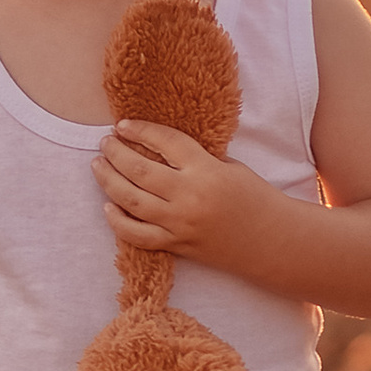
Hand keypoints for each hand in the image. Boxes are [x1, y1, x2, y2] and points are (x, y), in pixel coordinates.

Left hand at [96, 120, 263, 269]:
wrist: (272, 241)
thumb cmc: (255, 198)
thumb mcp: (230, 166)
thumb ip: (196, 159)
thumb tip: (158, 148)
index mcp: (206, 170)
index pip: (164, 141)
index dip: (141, 130)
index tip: (124, 124)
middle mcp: (189, 197)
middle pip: (138, 170)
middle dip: (116, 153)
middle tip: (105, 143)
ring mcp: (180, 224)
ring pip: (131, 201)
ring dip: (108, 181)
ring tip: (98, 165)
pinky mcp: (177, 246)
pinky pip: (138, 236)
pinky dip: (118, 221)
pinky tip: (108, 207)